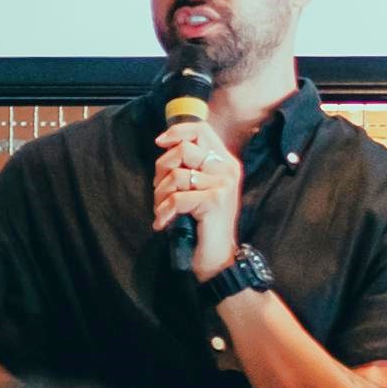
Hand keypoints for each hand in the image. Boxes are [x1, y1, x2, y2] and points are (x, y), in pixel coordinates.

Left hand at [150, 107, 244, 283]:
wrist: (218, 258)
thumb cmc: (203, 225)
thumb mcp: (200, 189)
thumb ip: (191, 167)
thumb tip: (164, 146)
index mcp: (225, 161)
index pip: (201, 129)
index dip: (176, 132)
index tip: (159, 143)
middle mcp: (227, 169)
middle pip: (184, 149)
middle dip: (161, 170)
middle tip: (159, 191)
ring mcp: (223, 184)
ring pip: (177, 175)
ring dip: (160, 195)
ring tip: (161, 210)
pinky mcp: (214, 201)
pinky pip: (177, 198)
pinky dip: (163, 212)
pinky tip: (162, 223)